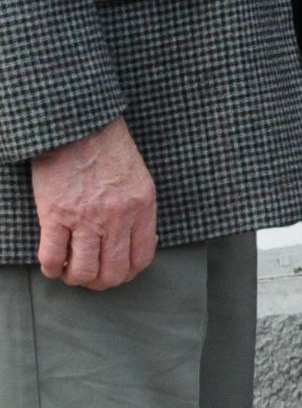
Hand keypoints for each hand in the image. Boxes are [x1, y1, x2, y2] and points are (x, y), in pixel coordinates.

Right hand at [31, 117, 154, 289]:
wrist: (78, 124)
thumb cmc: (108, 148)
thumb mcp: (138, 178)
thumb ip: (138, 210)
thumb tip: (135, 240)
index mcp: (142, 206)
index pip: (142, 258)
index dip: (127, 272)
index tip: (116, 270)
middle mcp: (118, 216)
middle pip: (113, 272)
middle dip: (101, 282)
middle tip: (90, 277)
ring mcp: (86, 218)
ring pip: (84, 272)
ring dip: (75, 279)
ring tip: (70, 271)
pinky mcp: (55, 214)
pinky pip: (52, 258)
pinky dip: (51, 269)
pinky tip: (52, 265)